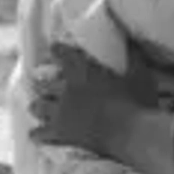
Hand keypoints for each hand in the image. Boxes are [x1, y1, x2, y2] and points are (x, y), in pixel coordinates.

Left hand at [29, 39, 173, 151]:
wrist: (130, 132)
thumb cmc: (136, 101)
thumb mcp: (139, 74)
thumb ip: (133, 56)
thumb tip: (132, 38)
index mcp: (82, 71)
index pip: (63, 55)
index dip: (57, 51)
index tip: (53, 48)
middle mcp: (66, 89)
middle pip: (45, 84)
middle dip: (43, 83)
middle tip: (40, 83)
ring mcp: (60, 112)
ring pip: (38, 107)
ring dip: (38, 106)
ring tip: (36, 106)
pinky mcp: (61, 134)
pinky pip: (41, 133)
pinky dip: (38, 134)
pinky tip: (34, 135)